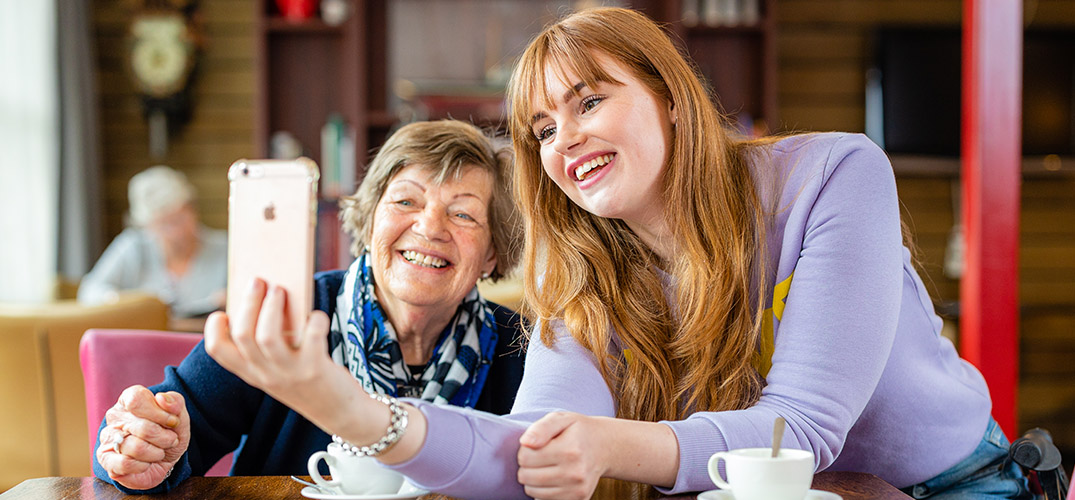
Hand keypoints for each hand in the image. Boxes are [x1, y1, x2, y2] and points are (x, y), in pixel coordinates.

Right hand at [96, 386, 188, 489]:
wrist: (165, 459)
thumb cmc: (169, 433)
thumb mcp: (179, 416)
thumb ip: (175, 402)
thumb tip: (160, 398)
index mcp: (128, 400)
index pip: (136, 400)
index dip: (159, 413)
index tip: (173, 422)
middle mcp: (114, 417)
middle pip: (143, 428)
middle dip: (165, 438)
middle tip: (171, 440)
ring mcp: (107, 438)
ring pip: (137, 448)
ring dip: (156, 453)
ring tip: (158, 452)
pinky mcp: (106, 460)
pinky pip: (125, 464)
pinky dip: (143, 466)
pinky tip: (146, 463)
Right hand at [205, 278, 427, 465]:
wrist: (342, 414)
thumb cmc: (310, 381)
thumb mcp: (282, 369)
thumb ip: (271, 344)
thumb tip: (269, 296)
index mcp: (253, 374)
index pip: (218, 351)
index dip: (214, 328)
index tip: (223, 311)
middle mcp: (267, 375)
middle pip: (243, 335)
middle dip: (249, 303)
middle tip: (259, 281)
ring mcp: (290, 374)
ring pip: (268, 336)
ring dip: (273, 307)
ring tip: (281, 289)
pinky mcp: (316, 370)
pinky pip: (312, 337)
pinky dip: (314, 320)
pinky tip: (317, 316)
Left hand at [517, 411, 607, 499]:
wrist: (605, 447)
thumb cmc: (578, 431)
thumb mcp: (561, 419)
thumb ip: (541, 428)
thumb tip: (525, 442)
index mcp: (570, 449)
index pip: (525, 457)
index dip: (525, 450)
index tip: (535, 445)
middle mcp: (575, 472)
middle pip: (526, 476)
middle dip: (526, 466)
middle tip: (538, 457)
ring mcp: (577, 489)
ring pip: (532, 491)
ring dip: (532, 480)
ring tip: (545, 467)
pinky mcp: (578, 499)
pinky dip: (542, 490)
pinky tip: (552, 478)